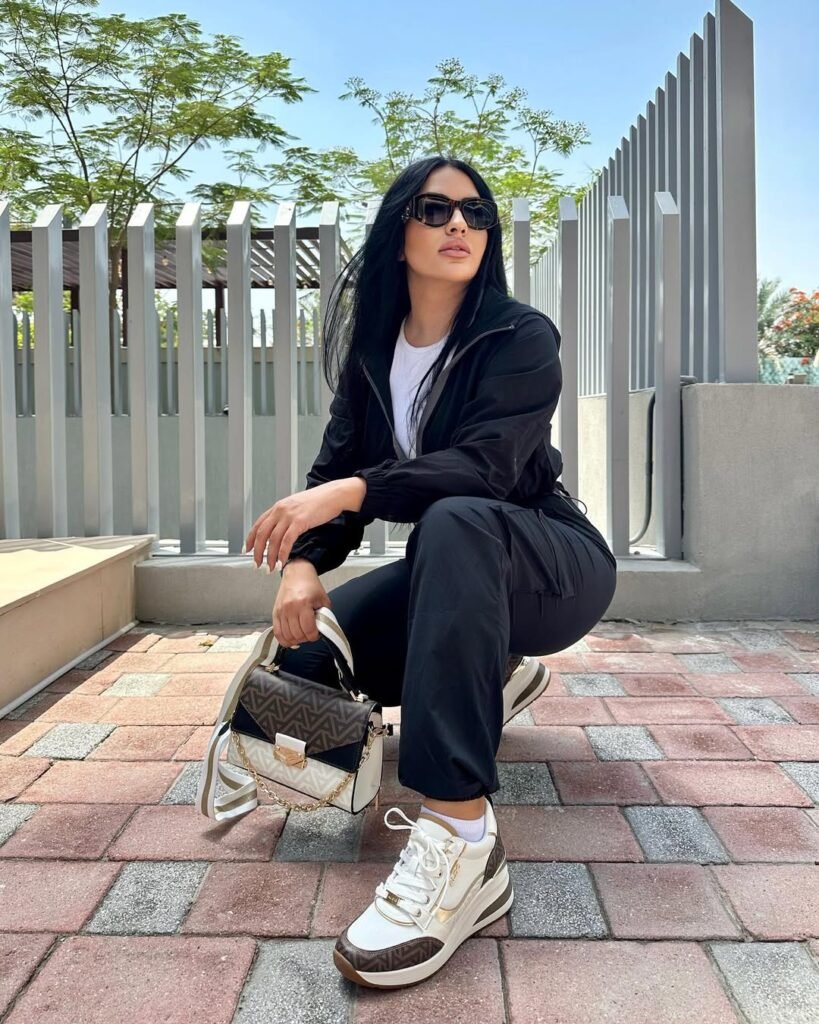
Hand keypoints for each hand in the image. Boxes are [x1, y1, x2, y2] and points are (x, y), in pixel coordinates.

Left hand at [244, 477, 365, 570]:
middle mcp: (280, 510)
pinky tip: (282, 562)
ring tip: (270, 568)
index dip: (250, 539)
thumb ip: (287, 516)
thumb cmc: (319, 501)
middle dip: (257, 552)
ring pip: (272, 540)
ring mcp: (289, 516)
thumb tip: (282, 530)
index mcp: (279, 506)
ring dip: (270, 557)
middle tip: (256, 564)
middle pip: (262, 534)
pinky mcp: (299, 522)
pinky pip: (286, 542)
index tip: (247, 549)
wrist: (333, 495)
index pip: (258, 524)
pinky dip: (282, 554)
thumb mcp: (297, 506)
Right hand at [273, 563, 331, 647]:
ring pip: (287, 636)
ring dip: (296, 640)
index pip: (309, 629)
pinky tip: (290, 639)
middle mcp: (290, 608)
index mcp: (304, 603)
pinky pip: (277, 632)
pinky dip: (284, 639)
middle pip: (297, 635)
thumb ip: (325, 616)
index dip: (314, 636)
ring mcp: (281, 610)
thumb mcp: (323, 600)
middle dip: (305, 638)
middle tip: (309, 634)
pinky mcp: (275, 612)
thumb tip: (322, 631)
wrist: (297, 573)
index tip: (316, 634)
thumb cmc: (311, 585)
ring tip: (301, 635)